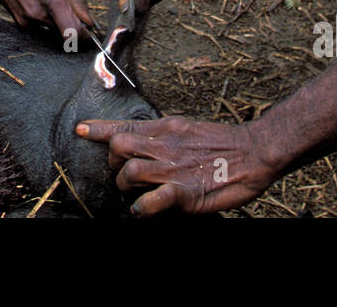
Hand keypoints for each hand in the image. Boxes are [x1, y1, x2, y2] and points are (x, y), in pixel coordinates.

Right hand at [0, 0, 95, 38]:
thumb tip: (88, 20)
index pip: (73, 34)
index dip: (85, 37)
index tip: (90, 30)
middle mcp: (38, 14)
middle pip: (65, 33)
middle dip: (73, 24)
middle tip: (72, 6)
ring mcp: (27, 20)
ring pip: (53, 29)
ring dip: (58, 19)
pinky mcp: (18, 22)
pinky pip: (40, 25)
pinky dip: (45, 17)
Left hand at [76, 115, 277, 214]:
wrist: (255, 152)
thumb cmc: (223, 144)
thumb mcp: (187, 129)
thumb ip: (164, 136)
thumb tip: (143, 144)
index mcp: (166, 128)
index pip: (125, 125)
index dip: (99, 128)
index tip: (81, 129)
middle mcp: (165, 145)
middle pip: (119, 145)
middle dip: (113, 162)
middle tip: (122, 174)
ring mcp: (173, 169)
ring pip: (130, 171)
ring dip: (125, 185)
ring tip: (133, 194)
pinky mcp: (185, 192)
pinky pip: (152, 201)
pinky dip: (141, 209)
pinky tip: (143, 210)